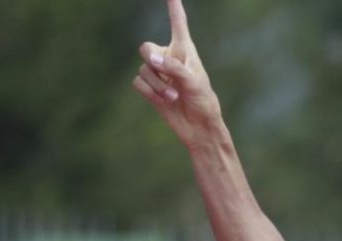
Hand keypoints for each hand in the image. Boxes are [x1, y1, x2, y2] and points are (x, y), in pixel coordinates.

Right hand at [134, 0, 221, 140]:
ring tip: (174, 96)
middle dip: (152, 60)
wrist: (199, 129)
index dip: (173, 7)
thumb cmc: (203, 103)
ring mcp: (158, 73)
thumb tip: (151, 59)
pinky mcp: (150, 87)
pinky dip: (150, 92)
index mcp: (184, 51)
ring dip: (157, 85)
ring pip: (143, 69)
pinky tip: (164, 101)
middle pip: (146, 47)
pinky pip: (138, 82)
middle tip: (164, 72)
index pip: (177, 23)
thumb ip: (174, 68)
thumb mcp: (194, 83)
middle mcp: (169, 58)